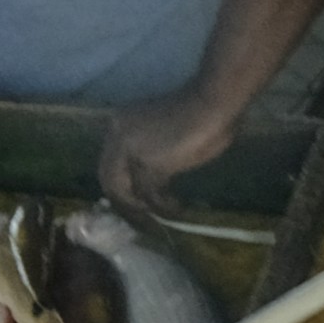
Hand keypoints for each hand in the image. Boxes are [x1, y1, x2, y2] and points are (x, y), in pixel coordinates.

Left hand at [102, 81, 242, 215]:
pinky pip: (148, 192)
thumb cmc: (201, 112)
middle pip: (110, 179)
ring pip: (125, 189)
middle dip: (125, 202)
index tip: (136, 201)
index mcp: (119, 123)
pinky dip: (161, 205)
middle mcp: (116, 135)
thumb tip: (152, 179)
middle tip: (142, 218)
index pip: (110, 163)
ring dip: (141, 208)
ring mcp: (129, 149)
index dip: (122, 185)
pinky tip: (176, 208)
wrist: (214, 104)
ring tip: (160, 217)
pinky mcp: (148, 164)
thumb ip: (151, 152)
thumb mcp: (165, 132)